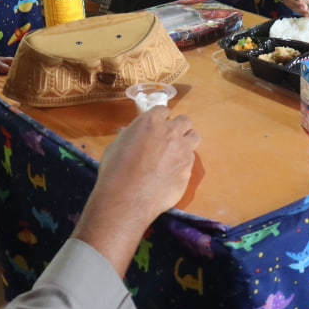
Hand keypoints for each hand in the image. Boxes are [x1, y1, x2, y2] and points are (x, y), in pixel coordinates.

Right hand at [74, 108, 200, 275]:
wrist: (126, 198)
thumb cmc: (115, 171)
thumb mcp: (116, 145)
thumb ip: (130, 136)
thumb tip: (133, 136)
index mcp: (150, 122)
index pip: (163, 110)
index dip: (160, 118)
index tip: (158, 125)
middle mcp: (170, 132)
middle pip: (185, 121)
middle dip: (178, 127)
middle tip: (169, 138)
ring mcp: (183, 151)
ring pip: (194, 137)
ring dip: (186, 142)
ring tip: (176, 153)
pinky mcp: (188, 170)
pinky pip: (190, 161)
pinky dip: (183, 164)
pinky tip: (171, 173)